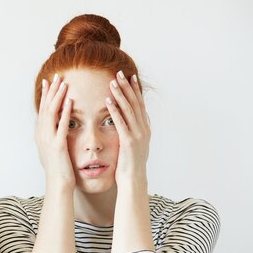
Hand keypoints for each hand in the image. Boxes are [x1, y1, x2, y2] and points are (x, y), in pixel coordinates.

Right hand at [35, 74, 74, 190]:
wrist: (58, 184)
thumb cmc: (59, 170)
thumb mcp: (53, 150)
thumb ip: (53, 137)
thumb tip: (55, 128)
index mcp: (41, 135)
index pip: (43, 110)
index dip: (45, 95)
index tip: (49, 81)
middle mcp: (41, 134)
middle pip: (45, 107)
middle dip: (51, 90)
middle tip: (56, 75)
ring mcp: (48, 139)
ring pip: (51, 112)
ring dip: (57, 96)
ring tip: (63, 83)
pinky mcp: (58, 145)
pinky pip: (61, 124)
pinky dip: (65, 111)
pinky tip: (71, 101)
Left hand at [105, 71, 150, 185]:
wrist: (133, 180)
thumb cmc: (129, 164)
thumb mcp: (133, 144)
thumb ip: (131, 131)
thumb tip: (128, 122)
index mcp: (145, 128)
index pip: (140, 104)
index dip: (135, 90)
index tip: (130, 76)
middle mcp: (144, 129)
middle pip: (136, 102)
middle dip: (128, 86)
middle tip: (120, 72)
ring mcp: (138, 134)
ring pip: (129, 109)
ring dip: (121, 94)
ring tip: (113, 81)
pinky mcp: (129, 141)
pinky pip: (121, 122)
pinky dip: (115, 110)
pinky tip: (108, 100)